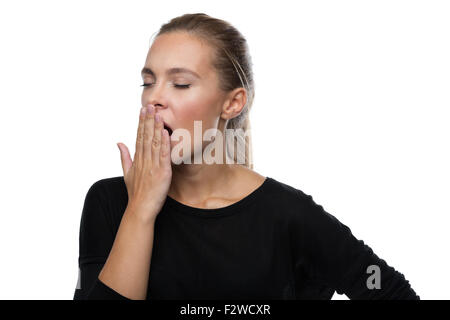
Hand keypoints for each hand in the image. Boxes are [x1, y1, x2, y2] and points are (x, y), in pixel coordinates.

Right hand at [117, 104, 171, 220]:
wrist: (140, 209)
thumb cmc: (135, 193)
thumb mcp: (127, 173)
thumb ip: (124, 157)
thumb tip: (119, 142)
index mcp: (137, 160)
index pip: (139, 137)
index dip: (141, 123)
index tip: (142, 111)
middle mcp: (144, 161)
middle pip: (146, 137)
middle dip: (148, 121)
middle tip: (149, 106)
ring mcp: (153, 166)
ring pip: (155, 143)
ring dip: (156, 128)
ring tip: (158, 114)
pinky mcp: (162, 172)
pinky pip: (164, 156)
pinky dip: (165, 144)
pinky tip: (166, 133)